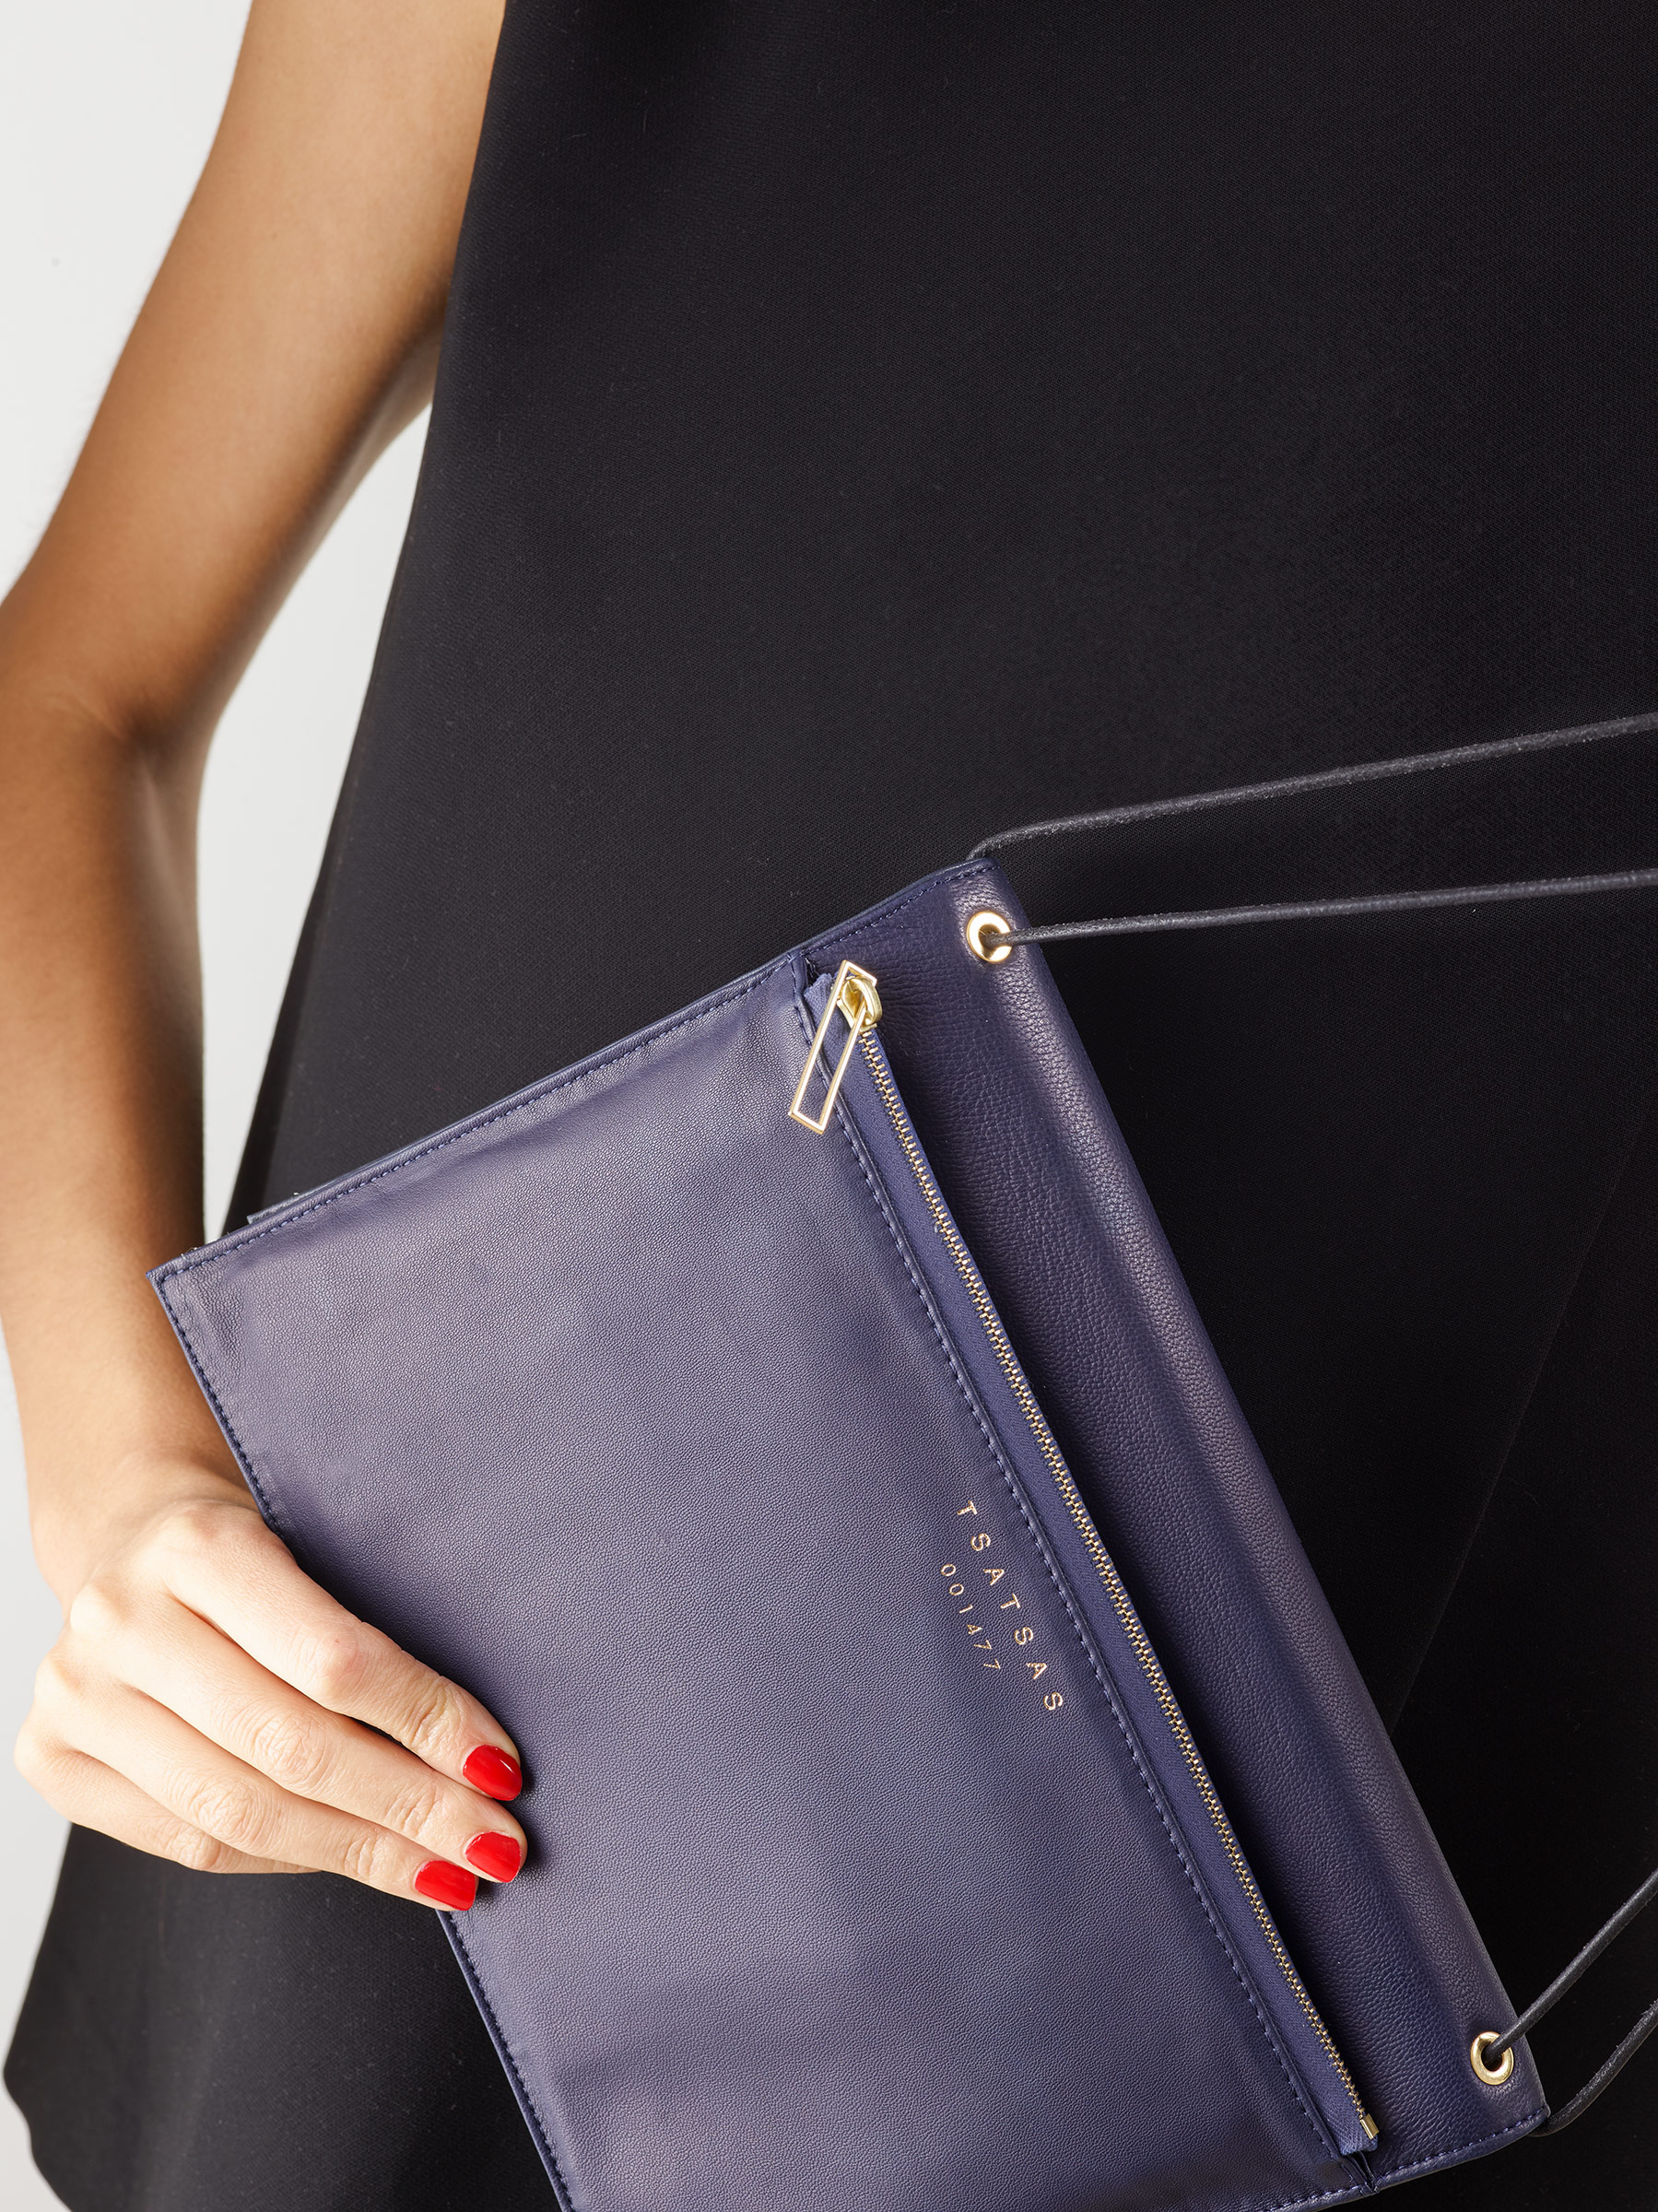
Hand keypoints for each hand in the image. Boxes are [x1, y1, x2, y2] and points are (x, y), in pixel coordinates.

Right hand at [16, 1454, 526, 1909]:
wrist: (129, 1537)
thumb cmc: (248, 1550)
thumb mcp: (313, 1544)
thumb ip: (372, 1630)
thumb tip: (481, 1751)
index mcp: (198, 1544)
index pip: (332, 1658)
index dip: (425, 1721)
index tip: (501, 1768)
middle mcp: (121, 1618)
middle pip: (288, 1747)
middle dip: (409, 1808)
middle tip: (492, 1844)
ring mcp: (75, 1695)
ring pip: (239, 1810)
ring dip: (361, 1853)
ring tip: (444, 1872)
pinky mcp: (51, 1760)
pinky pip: (191, 1842)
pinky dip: (289, 1859)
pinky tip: (358, 1861)